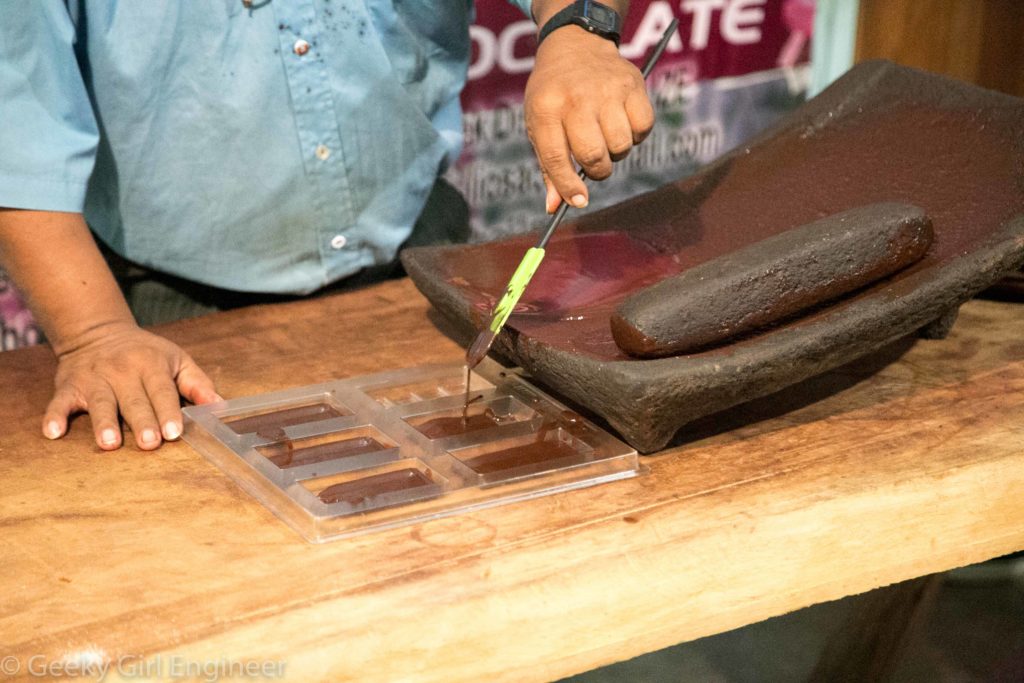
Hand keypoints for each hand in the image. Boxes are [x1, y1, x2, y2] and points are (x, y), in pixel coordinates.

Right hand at [43, 321, 220, 449]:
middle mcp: (122, 371)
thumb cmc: (146, 353)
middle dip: (142, 421)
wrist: (98, 332)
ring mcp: (94, 379)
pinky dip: (54, 416)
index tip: (174, 432)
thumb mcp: (176, 360)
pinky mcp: (69, 386)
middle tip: (150, 443)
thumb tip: (220, 406)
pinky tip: (53, 433)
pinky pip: (60, 402)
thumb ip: (197, 383)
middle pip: (133, 400)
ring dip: (103, 423)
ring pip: (100, 403)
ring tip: (109, 443)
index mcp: (151, 365)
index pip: (162, 391)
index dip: (169, 412)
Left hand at [524, 26, 654, 212]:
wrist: (575, 44)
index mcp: (546, 109)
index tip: (579, 201)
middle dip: (596, 170)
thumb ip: (548, 166)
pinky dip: (636, 135)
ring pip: (620, 145)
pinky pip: (643, 128)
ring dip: (616, 152)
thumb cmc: (554, 95)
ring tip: (606, 136)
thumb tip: (554, 207)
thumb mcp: (540, 124)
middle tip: (594, 163)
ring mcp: (606, 89)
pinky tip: (623, 123)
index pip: (557, 158)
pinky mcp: (632, 84)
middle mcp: (576, 98)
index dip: (568, 187)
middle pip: (592, 154)